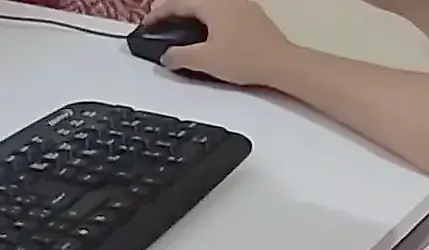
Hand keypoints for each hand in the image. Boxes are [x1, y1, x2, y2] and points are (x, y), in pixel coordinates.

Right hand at [142, 0, 296, 87]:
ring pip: (208, 2)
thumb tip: (167, 57)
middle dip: (173, 8)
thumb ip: (181, 57)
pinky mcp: (251, 15)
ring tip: (180, 23)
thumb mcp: (206, 60)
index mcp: (212, 4)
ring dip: (191, 10)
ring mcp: (241, 5)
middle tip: (159, 20)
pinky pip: (221, 8)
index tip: (147, 24)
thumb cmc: (247, 58)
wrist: (281, 63)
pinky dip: (207, 15)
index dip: (158, 14)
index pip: (177, 4)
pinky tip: (207, 29)